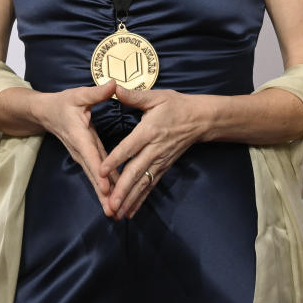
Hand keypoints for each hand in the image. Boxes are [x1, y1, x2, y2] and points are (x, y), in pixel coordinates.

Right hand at [31, 81, 119, 213]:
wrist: (46, 113)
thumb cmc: (63, 103)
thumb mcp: (79, 95)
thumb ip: (96, 93)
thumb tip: (113, 85)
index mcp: (80, 135)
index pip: (90, 154)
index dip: (98, 171)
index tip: (106, 187)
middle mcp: (80, 150)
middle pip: (93, 173)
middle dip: (102, 193)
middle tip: (113, 210)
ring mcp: (82, 155)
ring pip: (94, 177)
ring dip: (103, 195)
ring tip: (113, 212)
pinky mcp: (86, 157)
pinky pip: (96, 174)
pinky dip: (103, 188)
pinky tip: (112, 199)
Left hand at [99, 86, 206, 219]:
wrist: (200, 119)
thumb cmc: (176, 105)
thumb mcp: (156, 97)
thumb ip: (134, 96)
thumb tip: (114, 88)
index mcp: (149, 131)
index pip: (129, 147)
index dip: (115, 159)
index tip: (102, 170)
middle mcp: (154, 150)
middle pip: (136, 172)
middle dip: (122, 189)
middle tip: (110, 203)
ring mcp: (160, 161)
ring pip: (142, 183)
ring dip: (130, 199)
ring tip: (117, 213)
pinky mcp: (163, 168)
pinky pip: (150, 186)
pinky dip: (140, 199)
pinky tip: (130, 212)